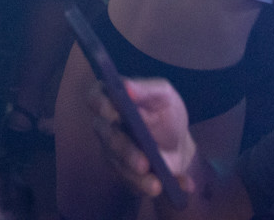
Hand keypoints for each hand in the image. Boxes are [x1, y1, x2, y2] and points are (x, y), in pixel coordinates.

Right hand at [87, 78, 196, 200]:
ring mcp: (112, 152)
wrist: (178, 144)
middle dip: (125, 151)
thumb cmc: (165, 112)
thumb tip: (126, 86)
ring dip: (138, 178)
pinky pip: (133, 184)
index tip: (113, 112)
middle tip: (143, 163)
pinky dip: (154, 186)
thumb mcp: (163, 95)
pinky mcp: (123, 174)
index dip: (100, 104)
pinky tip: (178, 185)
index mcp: (111, 100)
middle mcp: (106, 126)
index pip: (95, 97)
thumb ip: (146, 89)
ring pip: (118, 165)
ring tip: (158, 185)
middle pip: (106, 137)